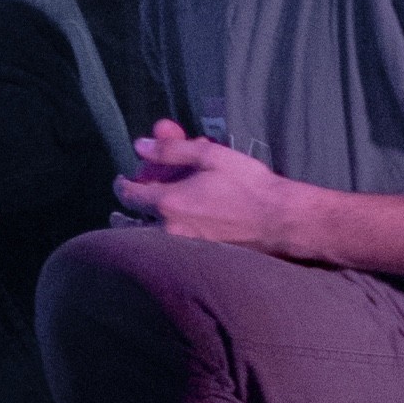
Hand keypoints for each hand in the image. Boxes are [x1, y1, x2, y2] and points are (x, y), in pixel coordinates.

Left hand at [114, 118, 313, 251]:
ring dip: (156, 212)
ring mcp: (184, 247)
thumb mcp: (209, 156)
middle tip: (153, 182)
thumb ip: (171, 151)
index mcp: (168, 204)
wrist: (279, 221)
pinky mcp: (199, 255)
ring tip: (172, 197)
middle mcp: (169, 230)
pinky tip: (191, 210)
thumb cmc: (248, 185)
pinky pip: (173, 238)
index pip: (128, 195)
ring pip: (155, 228)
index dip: (123, 183)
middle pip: (138, 214)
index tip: (125, 177)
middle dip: (141, 197)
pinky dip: (174, 223)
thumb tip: (140, 146)